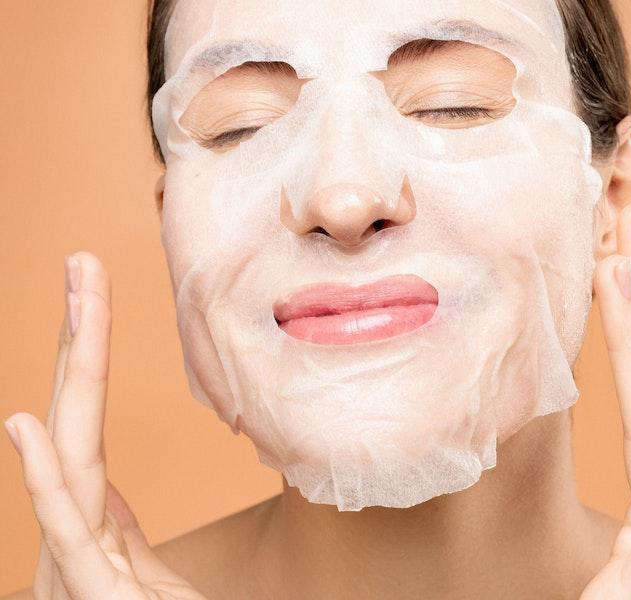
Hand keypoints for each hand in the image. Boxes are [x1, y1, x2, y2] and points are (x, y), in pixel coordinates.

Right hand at [4, 252, 204, 599]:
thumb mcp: (137, 575)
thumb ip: (116, 534)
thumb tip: (105, 487)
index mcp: (94, 519)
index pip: (90, 420)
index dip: (89, 354)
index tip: (91, 289)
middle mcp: (77, 530)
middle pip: (79, 417)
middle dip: (83, 337)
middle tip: (85, 261)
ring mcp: (76, 561)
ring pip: (72, 455)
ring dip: (75, 370)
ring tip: (77, 292)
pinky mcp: (89, 593)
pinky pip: (66, 530)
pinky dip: (43, 477)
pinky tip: (23, 422)